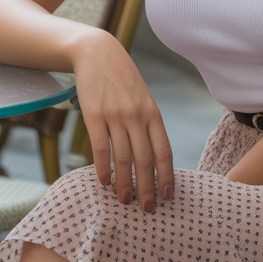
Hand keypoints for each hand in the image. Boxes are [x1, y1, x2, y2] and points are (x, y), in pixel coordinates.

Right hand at [73, 29, 173, 211]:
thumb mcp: (143, 99)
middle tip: (147, 208)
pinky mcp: (94, 114)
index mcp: (152, 113)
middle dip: (147, 187)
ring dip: (124, 183)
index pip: (163, 151)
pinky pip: (99, 147)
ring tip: (124, 200)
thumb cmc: (123, 80)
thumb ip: (148, 124)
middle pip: (144, 159)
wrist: (98, 53)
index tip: (168, 196)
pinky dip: (102, 167)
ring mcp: (115, 115)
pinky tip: (103, 181)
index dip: (166, 176)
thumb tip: (154, 159)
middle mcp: (137, 115)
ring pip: (122, 157)